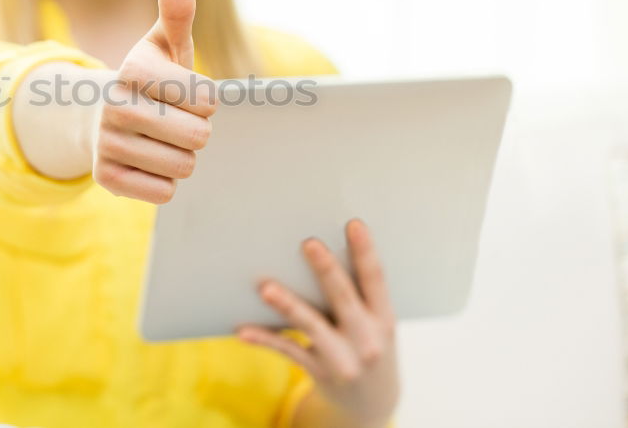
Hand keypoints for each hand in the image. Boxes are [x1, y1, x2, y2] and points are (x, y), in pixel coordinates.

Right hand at [91, 0, 216, 203]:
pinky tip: (145, 161)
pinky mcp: (105, 178)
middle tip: (171, 119)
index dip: (204, 100)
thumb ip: (178, 8)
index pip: (208, 101)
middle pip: (199, 138)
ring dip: (180, 156)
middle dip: (195, 131)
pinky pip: (164, 192)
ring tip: (157, 139)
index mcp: (133, 70)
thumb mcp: (166, 44)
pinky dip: (163, 181)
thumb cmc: (151, 78)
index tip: (180, 93)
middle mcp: (114, 106)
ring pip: (184, 167)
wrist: (101, 117)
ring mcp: (107, 144)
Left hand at [237, 219, 399, 426]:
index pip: (376, 280)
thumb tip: (317, 252)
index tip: (354, 224)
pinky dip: (265, 339)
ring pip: (311, 326)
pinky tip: (243, 330)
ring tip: (266, 288)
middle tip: (309, 243)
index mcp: (384, 319)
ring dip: (288, 305)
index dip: (365, 251)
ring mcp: (344, 359)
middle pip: (343, 298)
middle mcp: (367, 339)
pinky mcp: (320, 373)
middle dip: (326, 270)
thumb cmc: (366, 346)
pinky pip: (288, 352)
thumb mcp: (375, 324)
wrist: (370, 404)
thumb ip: (356, 295)